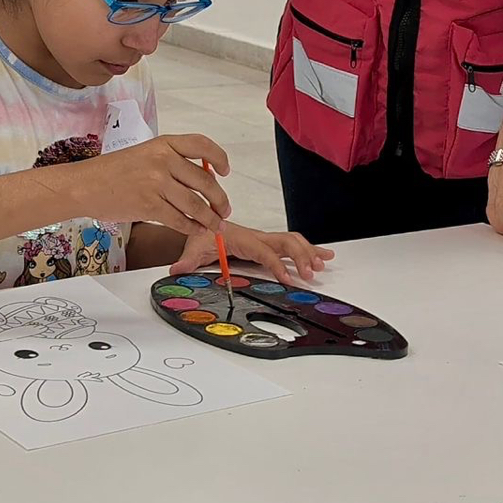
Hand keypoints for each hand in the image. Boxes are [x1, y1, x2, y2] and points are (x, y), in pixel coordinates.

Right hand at [74, 134, 230, 236]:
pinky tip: (197, 230)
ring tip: (216, 225)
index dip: (219, 158)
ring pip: (196, 204)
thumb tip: (203, 180)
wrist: (84, 185)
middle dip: (220, 199)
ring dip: (210, 218)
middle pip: (205, 181)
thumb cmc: (112, 171)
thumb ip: (172, 162)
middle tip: (225, 209)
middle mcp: (163, 160)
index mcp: (164, 144)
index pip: (202, 145)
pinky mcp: (149, 206)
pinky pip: (179, 220)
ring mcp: (156, 183)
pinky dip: (192, 228)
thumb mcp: (145, 154)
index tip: (225, 171)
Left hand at [171, 223, 334, 284]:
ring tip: (322, 265)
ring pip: (292, 242)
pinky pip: (292, 245)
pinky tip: (324, 257)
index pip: (264, 250)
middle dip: (300, 256)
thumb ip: (187, 259)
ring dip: (308, 252)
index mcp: (243, 238)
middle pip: (286, 242)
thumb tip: (177, 269)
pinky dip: (310, 249)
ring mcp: (265, 240)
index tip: (287, 277)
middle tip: (310, 273)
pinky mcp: (268, 245)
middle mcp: (257, 237)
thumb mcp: (193, 245)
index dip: (275, 263)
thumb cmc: (203, 233)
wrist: (203, 225)